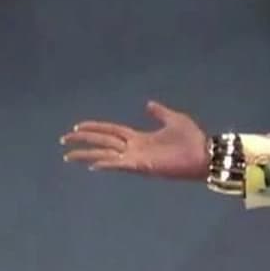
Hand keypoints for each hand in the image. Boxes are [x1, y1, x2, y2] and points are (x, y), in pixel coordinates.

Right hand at [61, 101, 208, 180]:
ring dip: (87, 155)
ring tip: (69, 156)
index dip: (94, 128)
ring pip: (106, 155)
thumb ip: (159, 112)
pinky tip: (92, 165)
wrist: (205, 154)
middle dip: (84, 141)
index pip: (110, 131)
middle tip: (64, 140)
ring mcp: (137, 158)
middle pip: (103, 142)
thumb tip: (148, 104)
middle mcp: (134, 148)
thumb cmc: (192, 139)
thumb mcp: (174, 119)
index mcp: (139, 137)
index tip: (77, 127)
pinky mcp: (143, 167)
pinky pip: (120, 165)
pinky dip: (107, 164)